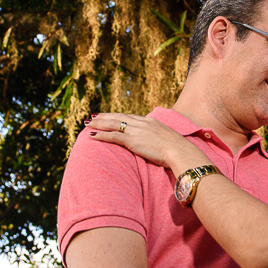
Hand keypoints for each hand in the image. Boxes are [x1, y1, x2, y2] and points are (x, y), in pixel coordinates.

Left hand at [86, 112, 207, 172]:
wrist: (180, 151)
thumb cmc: (177, 150)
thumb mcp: (167, 139)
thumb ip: (158, 138)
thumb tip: (156, 143)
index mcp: (150, 121)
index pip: (129, 116)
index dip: (117, 116)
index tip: (108, 115)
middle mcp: (141, 123)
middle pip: (118, 117)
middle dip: (104, 116)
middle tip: (92, 116)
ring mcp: (136, 131)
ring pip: (113, 124)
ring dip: (98, 123)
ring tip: (88, 124)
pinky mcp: (133, 141)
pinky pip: (113, 136)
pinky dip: (101, 135)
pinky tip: (92, 136)